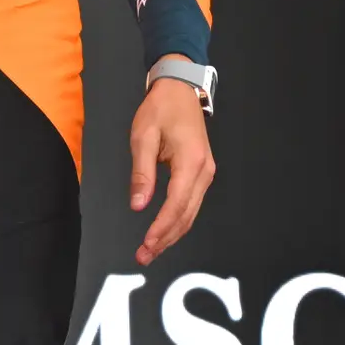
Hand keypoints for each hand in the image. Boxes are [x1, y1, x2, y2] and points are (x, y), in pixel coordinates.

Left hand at [126, 77, 215, 265]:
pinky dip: (177, 221)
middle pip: (186, 215)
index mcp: (191, 162)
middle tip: (143, 256)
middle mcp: (204, 172)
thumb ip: (141, 172)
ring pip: (190, 213)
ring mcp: (206, 173)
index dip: (161, 228)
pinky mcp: (202, 173)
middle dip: (165, 238)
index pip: (176, 204)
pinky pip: (191, 204)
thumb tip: (138, 205)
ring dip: (172, 234)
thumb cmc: (160, 108)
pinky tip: (164, 231)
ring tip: (150, 250)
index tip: (146, 244)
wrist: (180, 89)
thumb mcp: (143, 136)